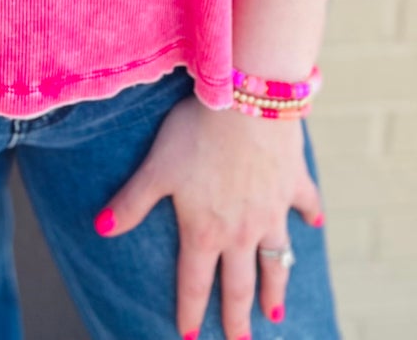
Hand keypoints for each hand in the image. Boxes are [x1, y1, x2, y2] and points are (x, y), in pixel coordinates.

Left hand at [93, 94, 321, 337]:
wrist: (248, 101)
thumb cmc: (197, 133)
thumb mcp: (157, 168)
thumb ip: (132, 202)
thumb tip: (101, 229)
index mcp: (205, 231)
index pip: (195, 283)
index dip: (191, 312)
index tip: (190, 337)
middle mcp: (241, 231)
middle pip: (239, 285)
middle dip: (238, 319)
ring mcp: (272, 211)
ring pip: (276, 260)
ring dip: (276, 287)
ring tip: (275, 314)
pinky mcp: (294, 184)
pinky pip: (306, 204)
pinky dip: (310, 214)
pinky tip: (315, 223)